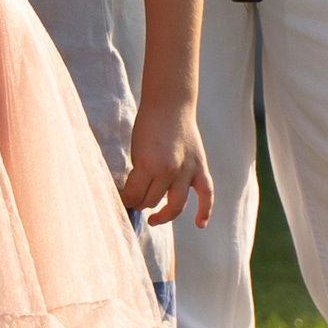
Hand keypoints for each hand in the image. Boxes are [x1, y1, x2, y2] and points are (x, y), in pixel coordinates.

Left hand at [120, 98, 212, 228]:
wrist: (170, 104)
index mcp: (147, 165)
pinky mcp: (200, 168)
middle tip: (134, 203)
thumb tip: (135, 196)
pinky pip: (206, 195)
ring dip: (163, 215)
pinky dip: (204, 211)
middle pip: (152, 201)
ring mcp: (186, 171)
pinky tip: (199, 224)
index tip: (120, 201)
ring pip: (175, 205)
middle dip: (140, 203)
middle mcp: (169, 171)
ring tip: (153, 220)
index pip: (134, 195)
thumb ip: (139, 173)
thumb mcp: (136, 149)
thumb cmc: (147, 124)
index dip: (124, 200)